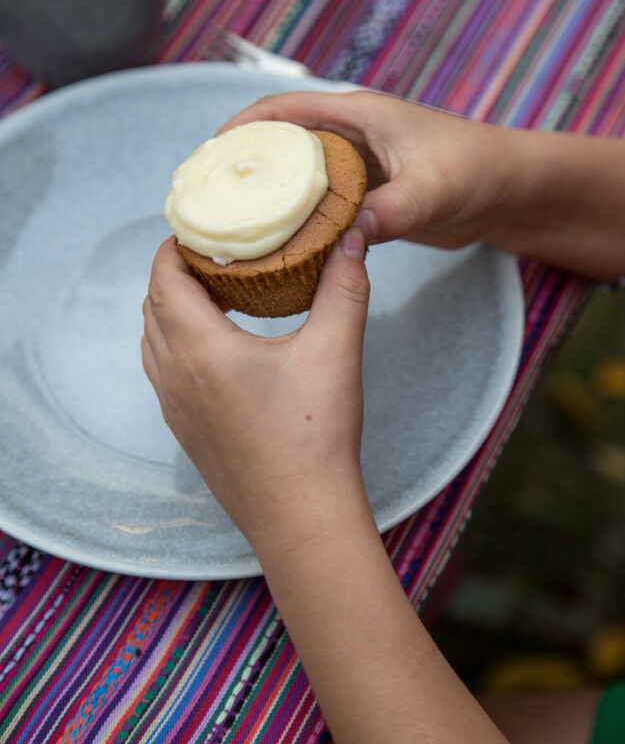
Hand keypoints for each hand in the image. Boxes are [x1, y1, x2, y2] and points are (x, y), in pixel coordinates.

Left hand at [142, 231, 371, 555]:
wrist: (301, 517)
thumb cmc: (314, 436)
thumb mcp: (335, 351)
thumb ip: (344, 288)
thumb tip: (352, 239)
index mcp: (199, 349)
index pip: (164, 278)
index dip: (175, 246)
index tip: (200, 227)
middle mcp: (174, 376)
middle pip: (153, 305)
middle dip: (176, 273)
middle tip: (214, 254)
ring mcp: (174, 407)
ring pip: (153, 340)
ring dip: (173, 310)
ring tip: (216, 295)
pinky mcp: (184, 431)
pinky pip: (163, 371)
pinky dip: (178, 344)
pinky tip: (219, 347)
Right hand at [220, 89, 624, 279]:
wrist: (507, 192)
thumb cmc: (477, 171)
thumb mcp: (435, 190)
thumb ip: (395, 210)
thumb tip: (351, 236)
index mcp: (357, 116)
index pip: (283, 111)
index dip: (240, 129)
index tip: (208, 159)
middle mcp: (350, 138)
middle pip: (280, 146)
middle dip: (243, 167)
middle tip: (208, 202)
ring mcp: (356, 169)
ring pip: (296, 180)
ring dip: (267, 200)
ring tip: (231, 229)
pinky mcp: (365, 197)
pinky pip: (318, 207)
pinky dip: (296, 223)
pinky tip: (278, 249)